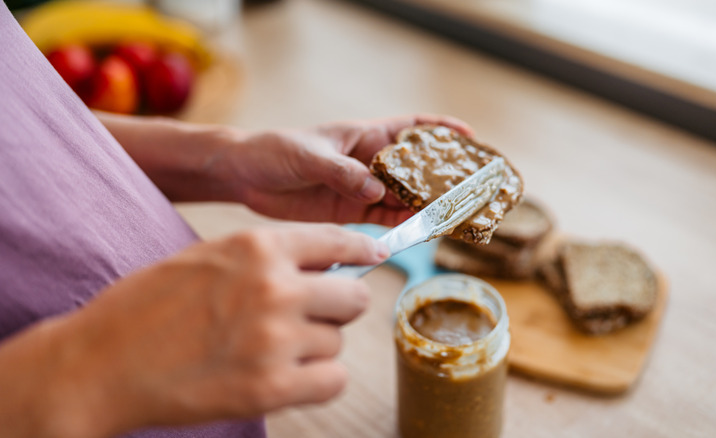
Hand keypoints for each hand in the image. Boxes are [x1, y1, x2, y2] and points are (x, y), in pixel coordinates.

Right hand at [0, 224, 386, 437]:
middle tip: (308, 319)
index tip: (376, 256)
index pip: (338, 241)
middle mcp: (275, 287)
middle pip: (353, 297)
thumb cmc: (146, 307)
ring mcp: (276, 339)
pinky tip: (285, 377)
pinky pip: (333, 380)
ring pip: (338, 342)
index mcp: (257, 246)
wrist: (99, 364)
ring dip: (315, 348)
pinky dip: (316, 381)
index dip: (362, 250)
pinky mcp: (271, 387)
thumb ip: (266, 258)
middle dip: (337, 308)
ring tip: (271, 351)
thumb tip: (324, 268)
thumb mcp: (208, 258)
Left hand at [224, 114, 473, 224]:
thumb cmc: (274, 150)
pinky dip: (402, 225)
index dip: (442, 130)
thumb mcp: (308, 155)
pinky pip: (384, 218)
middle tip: (469, 190)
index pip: (411, 128)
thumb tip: (377, 189)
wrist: (244, 176)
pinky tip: (418, 232)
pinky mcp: (350, 211)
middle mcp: (370, 162)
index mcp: (364, 136)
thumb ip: (342, 172)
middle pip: (416, 168)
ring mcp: (362, 188)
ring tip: (451, 217)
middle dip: (442, 176)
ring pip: (405, 197)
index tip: (470, 137)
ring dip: (426, 206)